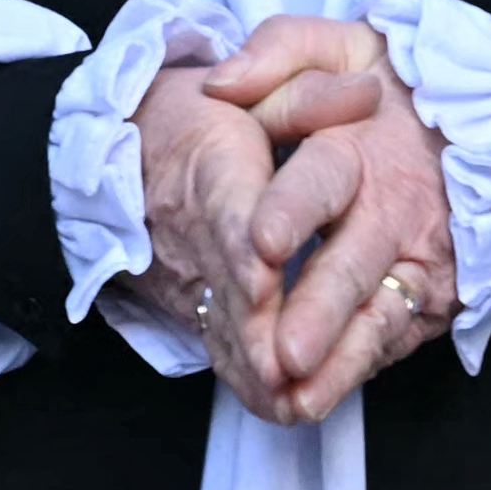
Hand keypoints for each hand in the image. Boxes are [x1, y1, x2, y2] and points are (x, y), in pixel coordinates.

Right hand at [114, 61, 286, 380]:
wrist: (125, 148)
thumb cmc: (197, 114)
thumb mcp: (252, 82)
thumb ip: (306, 90)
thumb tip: (365, 95)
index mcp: (216, 166)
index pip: (228, 206)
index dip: (244, 239)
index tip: (264, 266)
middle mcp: (200, 231)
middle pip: (231, 283)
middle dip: (257, 327)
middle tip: (286, 366)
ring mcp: (195, 276)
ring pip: (227, 325)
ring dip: (255, 365)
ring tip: (291, 401)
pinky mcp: (198, 305)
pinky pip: (224, 344)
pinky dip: (250, 379)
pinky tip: (283, 408)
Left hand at [206, 16, 458, 421]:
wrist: (484, 116)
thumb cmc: (391, 82)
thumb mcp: (338, 41)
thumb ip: (278, 53)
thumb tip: (221, 82)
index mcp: (357, 145)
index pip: (322, 179)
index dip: (292, 209)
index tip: (259, 240)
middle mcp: (391, 208)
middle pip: (352, 264)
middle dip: (319, 310)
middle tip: (285, 352)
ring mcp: (418, 258)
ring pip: (379, 315)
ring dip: (343, 360)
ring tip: (302, 398)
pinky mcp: (434, 296)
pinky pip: (395, 336)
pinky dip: (362, 369)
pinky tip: (322, 398)